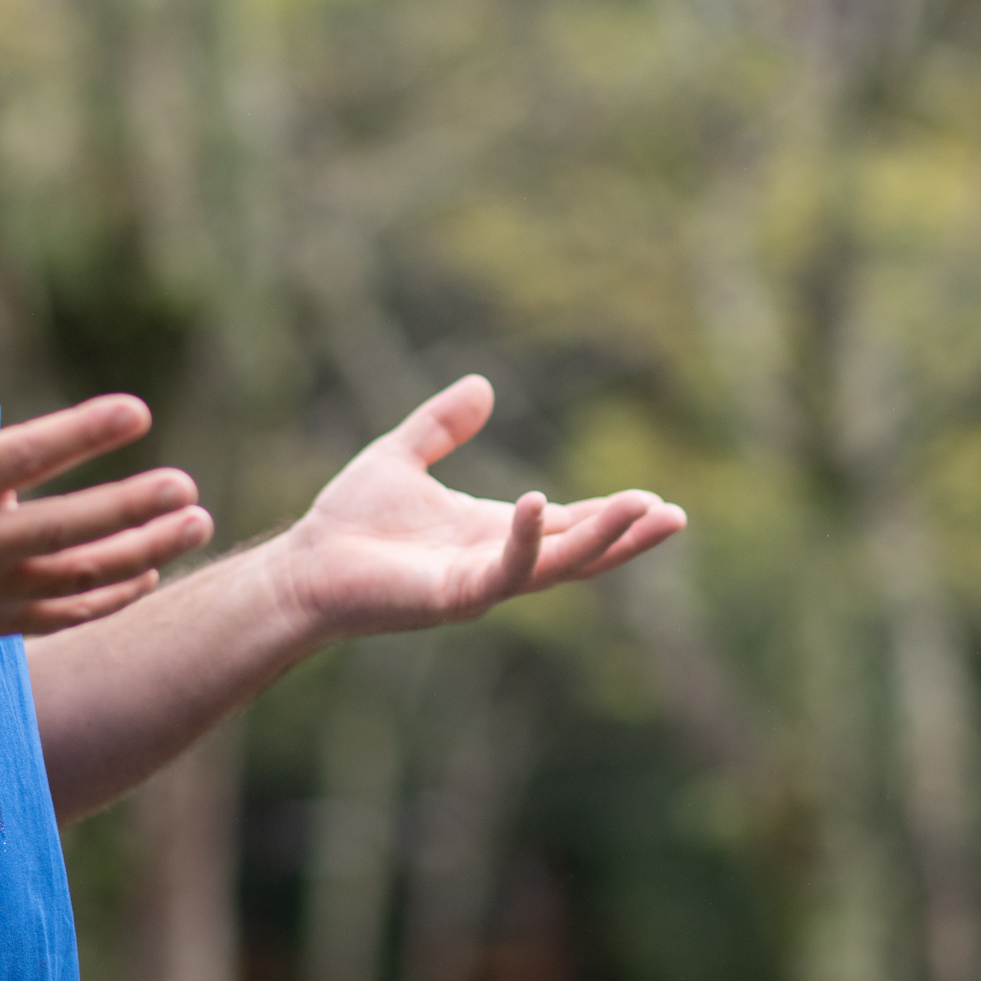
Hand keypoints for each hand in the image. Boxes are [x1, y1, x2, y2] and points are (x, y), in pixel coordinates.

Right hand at [0, 273, 213, 651]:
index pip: (24, 455)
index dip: (82, 433)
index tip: (139, 410)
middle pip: (64, 529)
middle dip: (130, 510)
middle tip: (187, 487)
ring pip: (75, 578)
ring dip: (142, 552)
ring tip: (196, 522)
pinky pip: (61, 615)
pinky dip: (109, 596)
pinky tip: (151, 569)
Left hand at [273, 376, 687, 637]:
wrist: (303, 566)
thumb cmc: (348, 523)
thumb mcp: (404, 456)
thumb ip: (442, 425)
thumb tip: (482, 384)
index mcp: (493, 534)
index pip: (568, 526)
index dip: (611, 516)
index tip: (656, 501)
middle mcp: (496, 562)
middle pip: (579, 553)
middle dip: (628, 537)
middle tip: (677, 516)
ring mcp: (480, 583)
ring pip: (557, 565)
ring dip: (604, 540)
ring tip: (645, 509)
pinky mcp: (454, 595)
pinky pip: (504, 572)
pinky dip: (528, 540)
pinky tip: (542, 503)